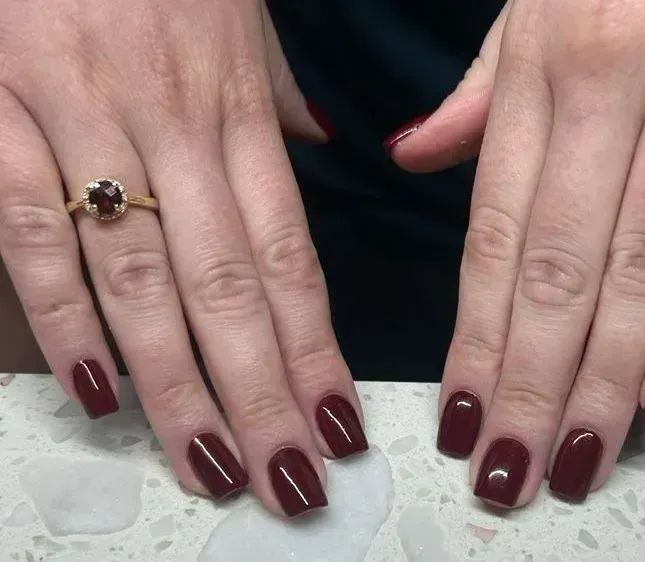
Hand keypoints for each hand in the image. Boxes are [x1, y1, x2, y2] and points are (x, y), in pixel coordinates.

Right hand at [0, 0, 365, 515]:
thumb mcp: (236, 17)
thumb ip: (272, 94)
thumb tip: (315, 146)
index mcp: (234, 112)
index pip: (290, 258)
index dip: (316, 349)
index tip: (337, 423)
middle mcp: (171, 129)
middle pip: (228, 289)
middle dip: (261, 395)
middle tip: (287, 478)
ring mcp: (82, 124)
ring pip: (140, 279)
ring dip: (178, 383)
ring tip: (211, 461)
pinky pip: (34, 233)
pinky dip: (64, 318)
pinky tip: (97, 392)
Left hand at [389, 0, 644, 504]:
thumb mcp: (539, 9)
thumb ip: (482, 94)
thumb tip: (413, 156)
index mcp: (544, 65)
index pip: (497, 231)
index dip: (477, 333)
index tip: (462, 412)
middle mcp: (618, 84)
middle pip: (563, 265)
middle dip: (534, 380)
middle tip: (510, 466)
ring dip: (608, 375)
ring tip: (576, 454)